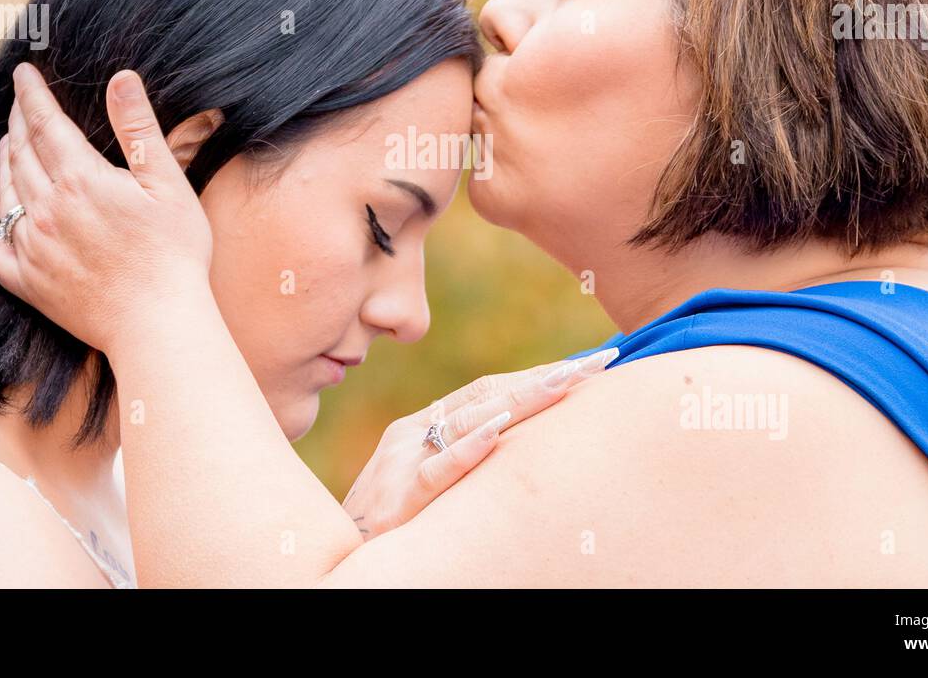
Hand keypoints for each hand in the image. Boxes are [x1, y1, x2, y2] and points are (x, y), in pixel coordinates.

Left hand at [0, 63, 213, 354]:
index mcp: (80, 180)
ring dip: (4, 164)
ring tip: (7, 146)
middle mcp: (46, 209)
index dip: (32, 95)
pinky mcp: (29, 283)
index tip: (22, 73)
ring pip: (6, 194)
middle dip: (17, 123)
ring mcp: (32, 248)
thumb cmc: (175, 252)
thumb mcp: (167, 183)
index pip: (46, 124)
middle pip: (21, 154)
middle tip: (17, 103)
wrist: (158, 322)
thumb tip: (121, 78)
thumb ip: (139, 129)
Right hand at [341, 346, 617, 539]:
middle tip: (598, 362)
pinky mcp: (398, 501)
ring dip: (523, 399)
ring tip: (568, 381)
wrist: (329, 566)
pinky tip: (499, 432)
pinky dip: (468, 450)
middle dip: (546, 378)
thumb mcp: (422, 482)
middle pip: (490, 396)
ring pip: (470, 421)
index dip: (537, 376)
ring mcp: (402, 463)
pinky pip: (437, 472)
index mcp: (419, 426)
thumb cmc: (384, 528)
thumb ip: (457, 458)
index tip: (586, 365)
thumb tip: (512, 441)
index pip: (489, 390)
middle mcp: (411, 434)